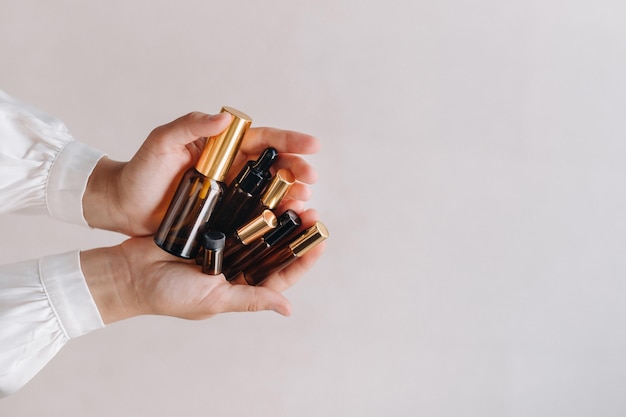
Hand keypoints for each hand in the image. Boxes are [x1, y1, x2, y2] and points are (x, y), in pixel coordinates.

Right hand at [80, 209, 324, 323]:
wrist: (128, 272)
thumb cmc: (169, 294)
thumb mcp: (214, 299)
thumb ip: (251, 299)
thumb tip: (287, 309)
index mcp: (241, 286)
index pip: (281, 274)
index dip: (303, 259)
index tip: (321, 241)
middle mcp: (236, 264)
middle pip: (274, 246)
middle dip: (294, 230)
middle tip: (311, 210)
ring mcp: (224, 242)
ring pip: (258, 226)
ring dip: (277, 212)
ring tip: (294, 195)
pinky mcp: (210, 224)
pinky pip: (236, 210)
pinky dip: (251, 201)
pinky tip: (265, 188)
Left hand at [83, 112, 319, 235]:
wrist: (122, 206)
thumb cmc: (140, 170)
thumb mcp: (162, 142)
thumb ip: (190, 126)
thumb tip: (224, 119)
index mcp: (222, 147)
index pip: (261, 140)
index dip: (288, 141)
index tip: (313, 145)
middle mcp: (231, 168)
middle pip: (272, 166)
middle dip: (296, 169)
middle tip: (311, 178)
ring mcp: (229, 193)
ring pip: (269, 191)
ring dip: (291, 194)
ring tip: (306, 200)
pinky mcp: (224, 216)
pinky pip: (254, 214)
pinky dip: (274, 216)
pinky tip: (288, 220)